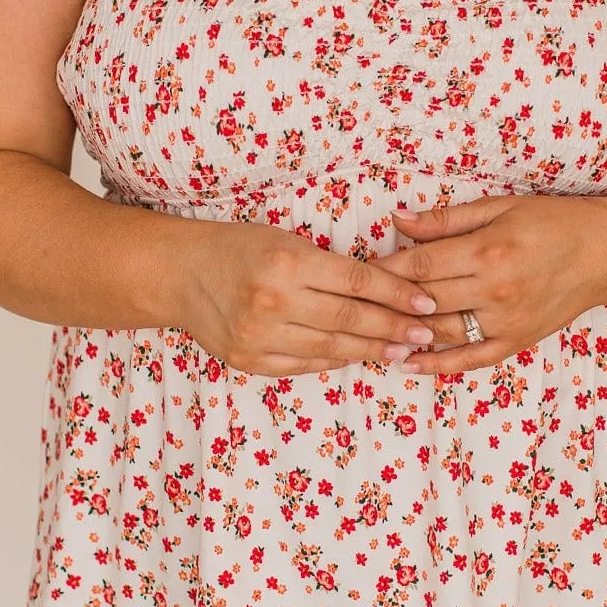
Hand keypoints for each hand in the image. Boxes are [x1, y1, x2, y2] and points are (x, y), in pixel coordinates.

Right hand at [175, 219, 440, 375]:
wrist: (181, 273)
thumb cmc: (240, 248)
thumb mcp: (286, 241)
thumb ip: (330, 267)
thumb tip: (387, 290)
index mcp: (288, 262)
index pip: (358, 281)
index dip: (397, 294)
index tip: (425, 302)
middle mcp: (273, 300)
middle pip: (350, 319)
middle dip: (394, 327)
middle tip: (426, 332)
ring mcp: (259, 335)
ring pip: (331, 348)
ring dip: (371, 349)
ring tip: (401, 350)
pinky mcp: (248, 360)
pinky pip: (304, 365)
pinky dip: (334, 360)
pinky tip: (357, 356)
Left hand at [380, 193, 606, 374]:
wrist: (603, 253)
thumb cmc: (551, 222)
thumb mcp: (499, 207)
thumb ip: (446, 219)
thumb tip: (396, 219)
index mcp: (488, 251)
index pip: (421, 264)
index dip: (385, 268)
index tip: (360, 269)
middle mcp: (495, 291)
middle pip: (425, 299)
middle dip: (387, 299)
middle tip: (356, 299)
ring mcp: (506, 321)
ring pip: (441, 331)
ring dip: (404, 332)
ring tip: (370, 329)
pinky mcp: (516, 341)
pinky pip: (470, 359)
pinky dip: (436, 365)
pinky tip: (406, 363)